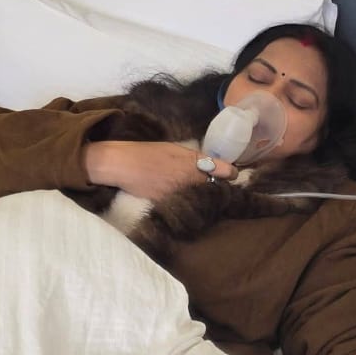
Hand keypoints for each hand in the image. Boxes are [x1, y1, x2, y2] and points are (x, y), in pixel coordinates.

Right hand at [83, 141, 236, 201]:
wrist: (123, 164)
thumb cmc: (147, 152)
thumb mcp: (174, 148)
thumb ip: (194, 158)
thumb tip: (210, 164)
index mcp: (194, 161)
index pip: (225, 170)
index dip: (231, 174)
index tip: (232, 175)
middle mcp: (191, 177)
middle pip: (217, 187)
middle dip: (221, 188)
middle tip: (221, 188)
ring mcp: (181, 191)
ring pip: (203, 198)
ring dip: (207, 198)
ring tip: (208, 197)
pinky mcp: (170, 203)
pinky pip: (187, 205)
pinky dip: (190, 205)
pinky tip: (190, 204)